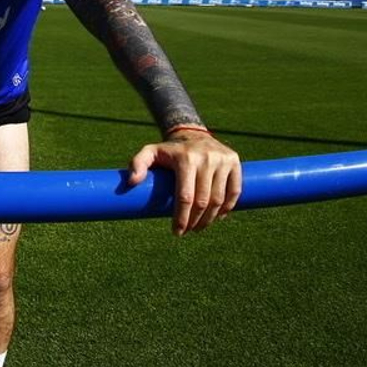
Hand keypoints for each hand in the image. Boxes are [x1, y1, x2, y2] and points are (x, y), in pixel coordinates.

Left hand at [125, 129, 241, 235]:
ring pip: (219, 199)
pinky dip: (228, 207)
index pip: (185, 196)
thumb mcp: (151, 153)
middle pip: (203, 201)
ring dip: (210, 219)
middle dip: (195, 222)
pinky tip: (218, 217)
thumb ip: (138, 164)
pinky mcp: (234, 161)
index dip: (182, 218)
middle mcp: (206, 158)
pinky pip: (234, 190)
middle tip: (188, 231)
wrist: (192, 134)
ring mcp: (222, 159)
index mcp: (186, 159)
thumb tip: (132, 182)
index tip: (177, 231)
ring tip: (200, 227)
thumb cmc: (169, 151)